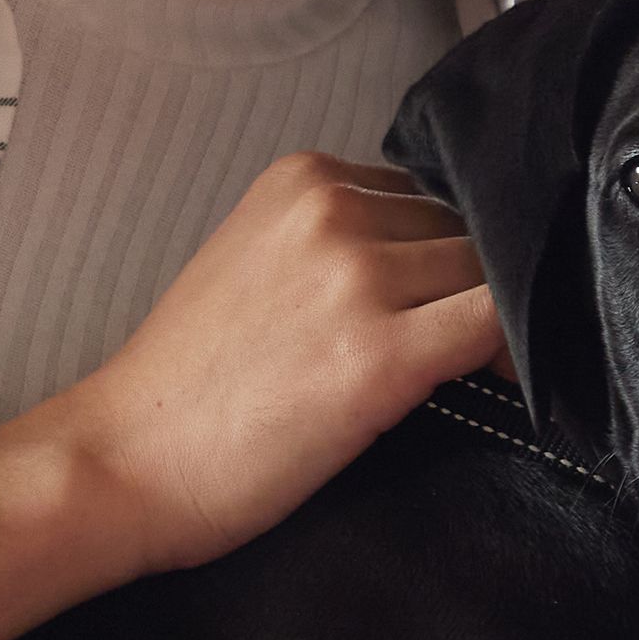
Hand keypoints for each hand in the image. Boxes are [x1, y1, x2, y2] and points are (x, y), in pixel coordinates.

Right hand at [0, 155, 503, 639]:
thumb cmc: (187, 386)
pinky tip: (499, 389)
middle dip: (468, 289)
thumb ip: (337, 243)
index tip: (441, 306)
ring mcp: (358, 277)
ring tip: (463, 377)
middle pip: (464, 232)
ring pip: (488, 277)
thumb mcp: (257, 265)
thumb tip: (437, 264)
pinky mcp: (382, 355)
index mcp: (302, 179)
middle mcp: (333, 210)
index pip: (426, 195)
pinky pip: (496, 329)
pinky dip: (514, 357)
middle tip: (454, 352)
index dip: (447, 255)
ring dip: (490, 326)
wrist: (125, 460)